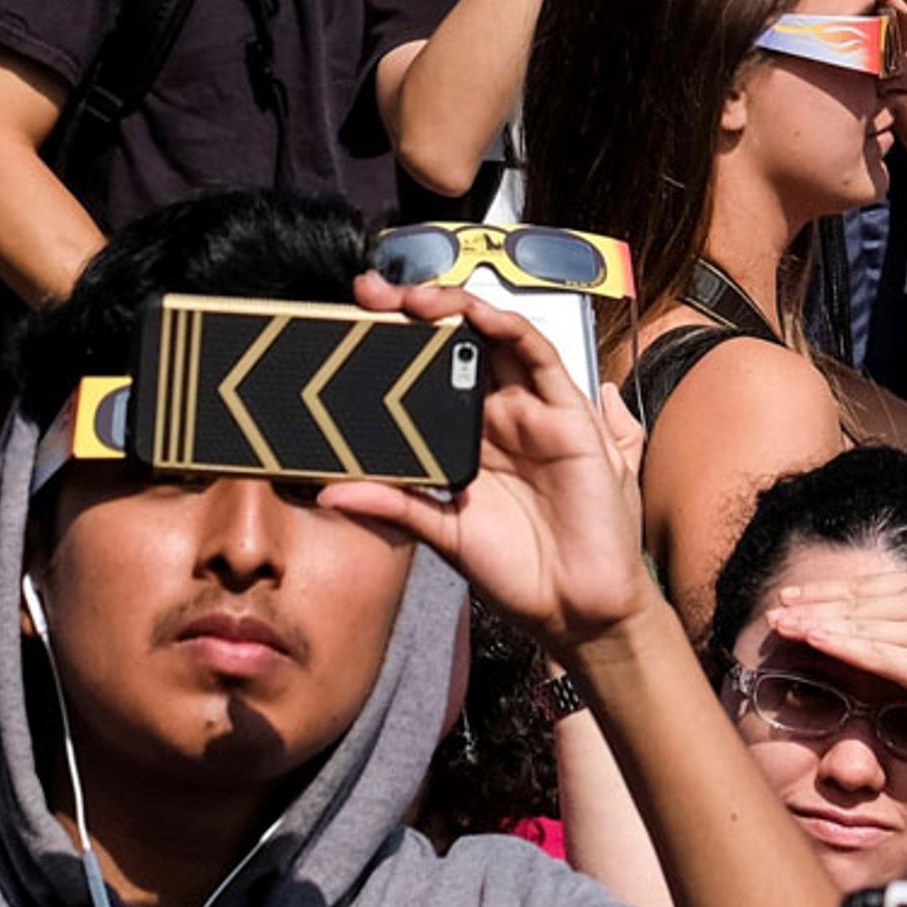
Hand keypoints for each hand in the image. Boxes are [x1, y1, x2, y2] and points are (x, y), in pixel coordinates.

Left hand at [320, 280, 654, 656]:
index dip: (399, 345)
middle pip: (459, 344)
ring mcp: (534, 411)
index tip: (354, 325)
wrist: (574, 612)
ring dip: (457, 307)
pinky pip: (539, 356)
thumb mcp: (442, 534)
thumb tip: (332, 490)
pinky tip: (476, 314)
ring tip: (414, 297)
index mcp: (472, 438)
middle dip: (417, 312)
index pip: (432, 373)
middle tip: (373, 295)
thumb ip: (395, 505)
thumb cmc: (516, 574)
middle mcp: (503, 416)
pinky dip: (508, 327)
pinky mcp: (568, 415)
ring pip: (496, 337)